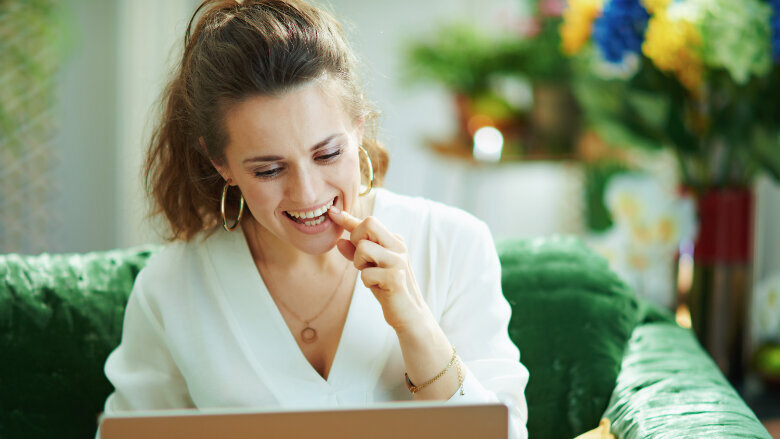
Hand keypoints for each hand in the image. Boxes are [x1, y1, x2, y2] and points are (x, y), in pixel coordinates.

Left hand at [328, 206, 428, 331]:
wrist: (409, 314)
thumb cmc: (389, 288)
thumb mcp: (371, 267)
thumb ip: (356, 253)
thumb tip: (339, 241)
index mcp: (394, 241)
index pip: (369, 222)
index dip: (348, 218)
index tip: (333, 212)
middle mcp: (398, 246)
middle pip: (369, 223)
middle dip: (356, 238)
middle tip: (362, 259)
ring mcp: (398, 261)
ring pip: (363, 248)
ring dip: (360, 264)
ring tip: (372, 276)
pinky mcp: (396, 277)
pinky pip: (366, 273)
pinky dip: (367, 282)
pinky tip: (379, 288)